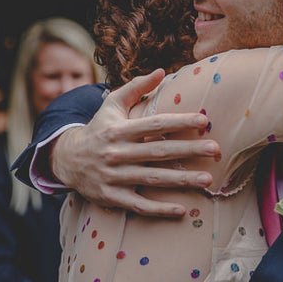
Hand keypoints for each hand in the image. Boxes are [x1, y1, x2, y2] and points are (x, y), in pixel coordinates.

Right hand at [48, 69, 216, 216]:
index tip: (203, 120)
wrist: (66, 159)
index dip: (179, 122)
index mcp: (119, 130)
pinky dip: (158, 209)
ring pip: (152, 179)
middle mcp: (116, 153)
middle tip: (216, 150)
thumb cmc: (98, 128)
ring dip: (181, 180)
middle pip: (158, 151)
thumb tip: (162, 70)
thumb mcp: (111, 105)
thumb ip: (136, 87)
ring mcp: (113, 177)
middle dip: (188, 150)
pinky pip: (137, 205)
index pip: (154, 124)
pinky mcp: (111, 197)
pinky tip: (182, 210)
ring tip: (207, 179)